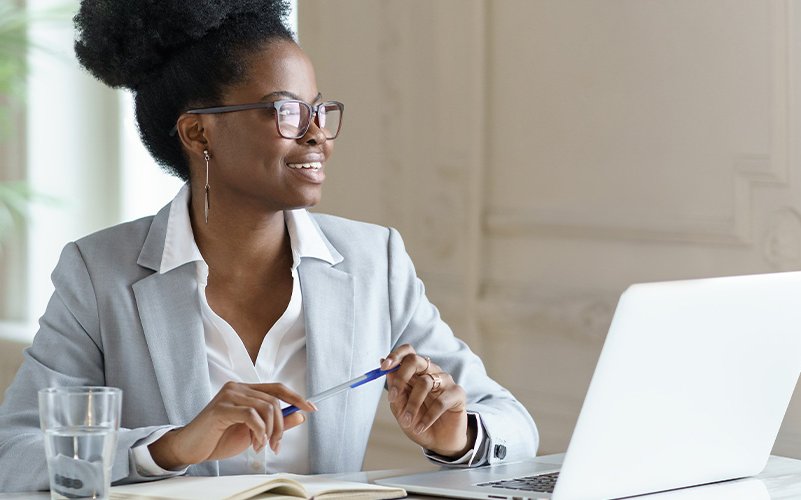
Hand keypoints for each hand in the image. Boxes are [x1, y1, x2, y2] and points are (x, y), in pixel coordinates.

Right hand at [149, 382, 316, 469]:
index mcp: (245, 390)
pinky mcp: (221, 408)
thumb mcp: (253, 433)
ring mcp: (228, 395)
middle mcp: (237, 387)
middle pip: (274, 400)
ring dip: (269, 432)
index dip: (297, 398)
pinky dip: (259, 432)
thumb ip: (274, 423)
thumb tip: (300, 416)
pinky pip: (251, 416)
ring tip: (262, 446)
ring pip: (265, 408)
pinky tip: (254, 444)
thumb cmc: (219, 439)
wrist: (191, 448)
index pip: (277, 388)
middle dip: (281, 426)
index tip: (312, 408)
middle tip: (276, 445)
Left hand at [382, 344, 474, 457]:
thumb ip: (394, 388)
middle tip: (393, 396)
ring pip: (425, 382)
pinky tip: (421, 427)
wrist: (439, 442)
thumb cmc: (419, 422)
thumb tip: (381, 362)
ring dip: (412, 404)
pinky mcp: (457, 393)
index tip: (383, 367)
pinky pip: (440, 402)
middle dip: (401, 377)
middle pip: (415, 360)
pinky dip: (427, 417)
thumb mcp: (400, 409)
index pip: (408, 352)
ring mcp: (445, 381)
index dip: (395, 356)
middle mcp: (431, 372)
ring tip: (407, 422)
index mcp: (416, 372)